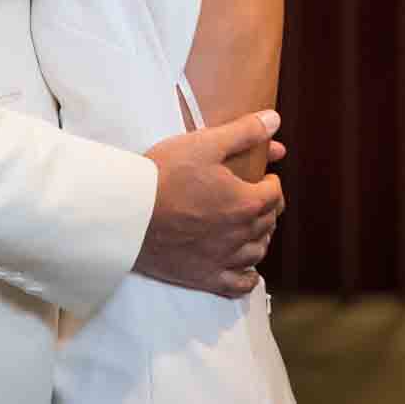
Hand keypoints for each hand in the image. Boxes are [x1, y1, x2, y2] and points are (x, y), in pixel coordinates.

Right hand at [134, 109, 287, 297]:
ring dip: (260, 238)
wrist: (129, 214)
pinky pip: (238, 285)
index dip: (271, 183)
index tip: (263, 177)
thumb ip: (243, 132)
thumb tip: (274, 119)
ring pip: (257, 252)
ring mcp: (224, 259)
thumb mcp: (204, 144)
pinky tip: (247, 269)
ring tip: (252, 227)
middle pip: (268, 223)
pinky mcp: (205, 277)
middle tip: (257, 197)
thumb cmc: (164, 175)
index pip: (275, 194)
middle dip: (267, 208)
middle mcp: (241, 235)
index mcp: (245, 202)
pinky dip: (248, 277)